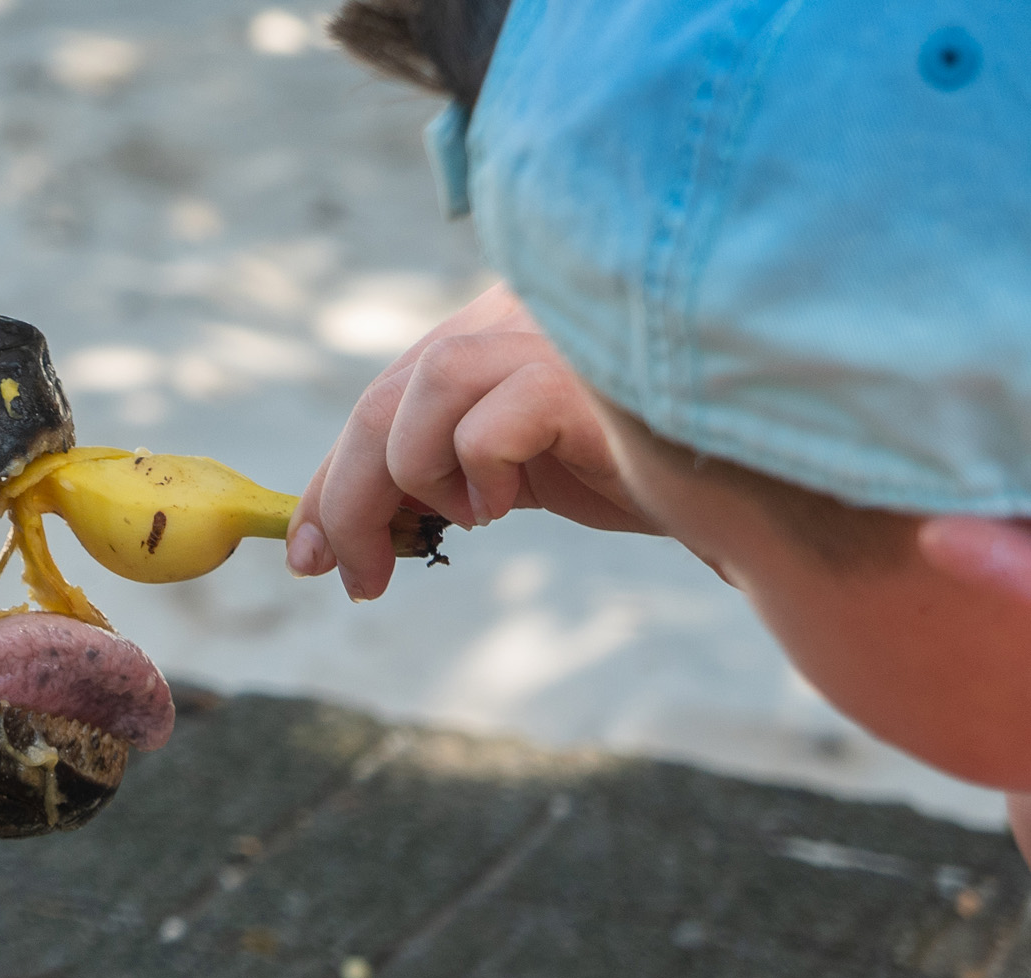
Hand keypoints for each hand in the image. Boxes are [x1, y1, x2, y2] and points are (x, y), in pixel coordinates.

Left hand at [288, 283, 660, 600]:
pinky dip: (476, 473)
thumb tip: (340, 533)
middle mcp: (520, 310)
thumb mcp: (513, 473)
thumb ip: (435, 477)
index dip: (332, 475)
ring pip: (419, 394)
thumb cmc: (640, 477)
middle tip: (350, 579)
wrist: (755, 496)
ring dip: (408, 482)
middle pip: (384, 397)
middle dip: (346, 498)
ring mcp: (555, 332)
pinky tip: (509, 507)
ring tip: (458, 530)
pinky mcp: (582, 373)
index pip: (385, 392)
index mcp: (498, 325)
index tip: (310, 551)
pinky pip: (484, 423)